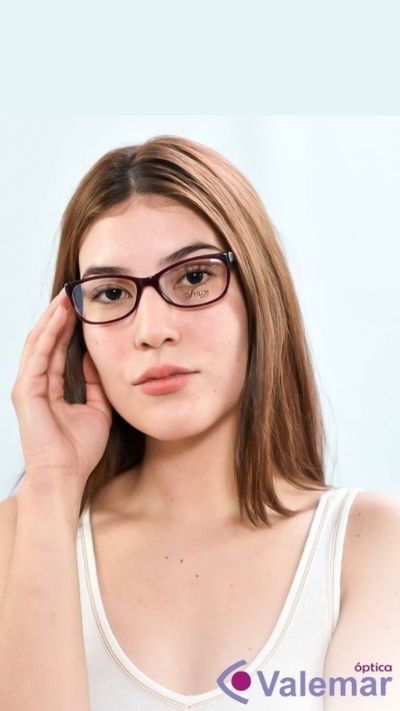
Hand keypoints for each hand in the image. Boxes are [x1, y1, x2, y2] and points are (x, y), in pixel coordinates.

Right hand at [11, 287, 112, 500]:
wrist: (66, 475)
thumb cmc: (79, 450)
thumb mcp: (97, 409)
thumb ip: (95, 384)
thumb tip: (97, 359)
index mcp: (50, 388)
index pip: (57, 350)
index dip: (68, 327)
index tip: (81, 307)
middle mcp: (36, 384)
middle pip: (45, 341)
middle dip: (58, 316)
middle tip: (72, 293)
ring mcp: (28, 386)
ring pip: (39, 342)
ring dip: (52, 318)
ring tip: (66, 297)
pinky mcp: (25, 390)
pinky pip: (38, 355)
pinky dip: (48, 333)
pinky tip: (59, 317)